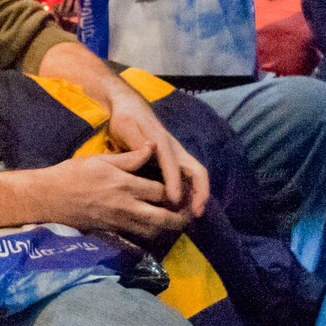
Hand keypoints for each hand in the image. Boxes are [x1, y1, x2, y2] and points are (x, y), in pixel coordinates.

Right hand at [30, 149, 187, 244]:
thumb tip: (152, 148)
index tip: (181, 186)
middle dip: (180, 218)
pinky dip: (149, 232)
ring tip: (174, 220)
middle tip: (188, 214)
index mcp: (125, 184)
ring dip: (166, 228)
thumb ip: (129, 158)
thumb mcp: (101, 159)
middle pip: (162, 217)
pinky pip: (137, 235)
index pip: (160, 190)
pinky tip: (152, 225)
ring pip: (152, 231)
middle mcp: (125, 205)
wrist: (49, 197)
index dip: (174, 188)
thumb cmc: (73, 173)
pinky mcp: (112, 230)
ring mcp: (118, 220)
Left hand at [106, 88, 209, 219]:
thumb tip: (151, 149)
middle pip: (196, 171)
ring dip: (196, 196)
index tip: (174, 200)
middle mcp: (175, 151)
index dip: (175, 182)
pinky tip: (181, 211)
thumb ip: (136, 139)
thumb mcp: (125, 125)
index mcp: (162, 142)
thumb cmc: (125, 118)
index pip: (173, 164)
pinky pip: (186, 180)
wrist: (128, 107)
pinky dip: (188, 195)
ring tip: (192, 217)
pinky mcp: (172, 163)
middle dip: (200, 192)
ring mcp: (176, 157)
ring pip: (194, 177)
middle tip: (196, 214)